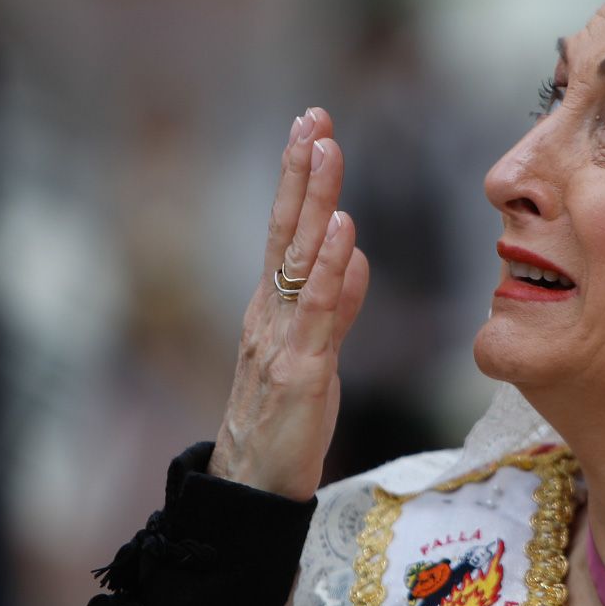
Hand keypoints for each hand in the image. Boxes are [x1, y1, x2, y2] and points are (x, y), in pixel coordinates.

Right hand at [209, 107, 369, 500]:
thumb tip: (352, 255)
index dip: (298, 178)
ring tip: (327, 150)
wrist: (252, 488)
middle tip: (312, 117)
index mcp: (270, 306)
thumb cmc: (283, 423)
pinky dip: (327, 267)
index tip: (311, 126)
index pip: (284, 230)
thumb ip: (335, 305)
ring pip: (296, 257)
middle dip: (300, 170)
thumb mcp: (315, 354)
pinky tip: (341, 231)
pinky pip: (315, 310)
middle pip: (283, 228)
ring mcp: (279, 339)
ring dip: (314, 200)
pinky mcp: (297, 370)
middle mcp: (267, 312)